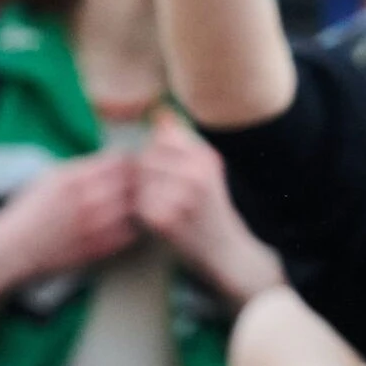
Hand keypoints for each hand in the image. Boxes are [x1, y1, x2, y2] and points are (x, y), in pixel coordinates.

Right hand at [0, 150, 139, 289]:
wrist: (10, 250)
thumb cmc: (28, 214)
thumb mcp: (47, 180)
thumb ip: (79, 169)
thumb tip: (112, 160)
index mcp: (71, 179)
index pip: (118, 161)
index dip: (127, 162)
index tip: (128, 166)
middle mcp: (84, 200)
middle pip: (131, 183)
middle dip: (135, 183)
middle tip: (133, 185)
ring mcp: (92, 226)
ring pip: (134, 208)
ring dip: (134, 206)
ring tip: (126, 206)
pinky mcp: (97, 248)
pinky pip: (128, 233)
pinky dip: (129, 228)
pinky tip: (118, 226)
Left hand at [133, 113, 283, 303]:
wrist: (227, 251)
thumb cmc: (209, 207)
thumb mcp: (203, 170)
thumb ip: (180, 143)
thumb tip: (160, 113)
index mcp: (206, 157)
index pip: (160, 140)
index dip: (158, 157)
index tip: (172, 175)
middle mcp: (196, 173)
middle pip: (145, 159)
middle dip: (147, 176)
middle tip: (168, 195)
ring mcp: (180, 197)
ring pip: (139, 181)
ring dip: (145, 194)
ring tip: (169, 207)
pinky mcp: (164, 219)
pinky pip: (138, 205)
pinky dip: (145, 214)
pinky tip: (166, 222)